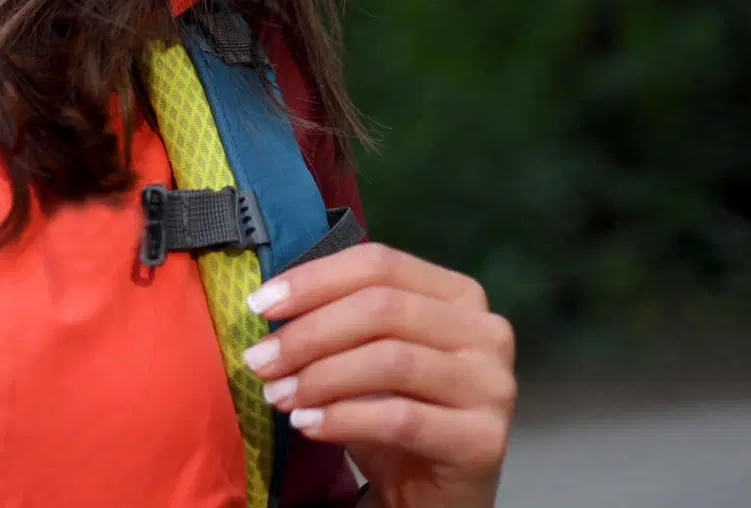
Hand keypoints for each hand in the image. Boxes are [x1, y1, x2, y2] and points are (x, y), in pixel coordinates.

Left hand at [240, 242, 514, 507]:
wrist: (431, 494)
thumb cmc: (395, 412)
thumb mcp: (364, 354)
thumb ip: (336, 318)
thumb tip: (269, 301)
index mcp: (458, 295)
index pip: (379, 264)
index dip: (314, 280)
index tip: (258, 305)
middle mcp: (486, 331)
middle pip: (382, 309)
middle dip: (309, 333)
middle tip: (260, 361)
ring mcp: (492, 385)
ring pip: (390, 360)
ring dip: (320, 376)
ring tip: (278, 396)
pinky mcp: (482, 439)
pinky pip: (400, 418)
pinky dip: (343, 418)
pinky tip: (308, 426)